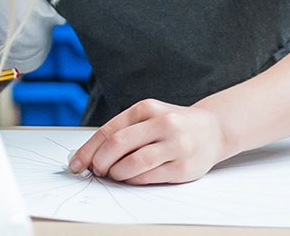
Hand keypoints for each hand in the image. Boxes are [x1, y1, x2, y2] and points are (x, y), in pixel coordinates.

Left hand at [68, 98, 226, 183]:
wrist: (212, 130)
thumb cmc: (171, 125)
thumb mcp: (147, 117)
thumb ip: (122, 131)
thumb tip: (89, 154)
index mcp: (146, 109)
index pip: (109, 130)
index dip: (88, 149)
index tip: (77, 163)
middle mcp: (162, 124)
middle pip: (118, 144)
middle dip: (100, 161)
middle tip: (96, 170)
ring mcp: (175, 145)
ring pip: (134, 163)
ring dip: (117, 173)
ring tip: (114, 174)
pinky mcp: (184, 167)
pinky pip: (150, 177)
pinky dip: (134, 180)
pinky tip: (131, 178)